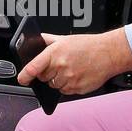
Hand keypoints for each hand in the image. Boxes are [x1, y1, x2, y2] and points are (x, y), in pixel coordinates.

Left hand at [16, 28, 131, 95]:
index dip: (24, 76)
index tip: (22, 79)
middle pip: (43, 78)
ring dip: (58, 80)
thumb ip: (47, 40)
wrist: (109, 53)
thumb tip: (34, 40)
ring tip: (70, 70)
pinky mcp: (77, 89)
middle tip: (59, 66)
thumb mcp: (65, 38)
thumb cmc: (89, 45)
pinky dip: (68, 86)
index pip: (33, 67)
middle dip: (48, 73)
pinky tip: (76, 76)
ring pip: (54, 86)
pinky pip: (66, 91)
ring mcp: (69, 79)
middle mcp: (60, 67)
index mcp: (54, 53)